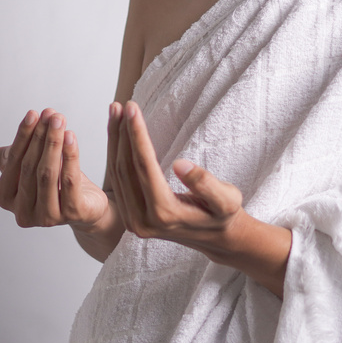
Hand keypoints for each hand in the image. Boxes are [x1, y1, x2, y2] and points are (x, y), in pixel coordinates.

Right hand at [0, 108, 109, 230]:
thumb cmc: (55, 182)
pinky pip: (69, 180)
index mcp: (6, 198)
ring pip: (48, 173)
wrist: (87, 204)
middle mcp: (22, 213)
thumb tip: (17, 134)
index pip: (12, 162)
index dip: (23, 136)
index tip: (33, 113)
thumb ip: (20, 153)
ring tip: (60, 120)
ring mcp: (47, 218)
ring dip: (54, 142)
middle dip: (40, 137)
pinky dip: (70, 155)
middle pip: (30, 166)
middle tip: (51, 114)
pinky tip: (71, 137)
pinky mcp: (71, 215)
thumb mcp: (32, 165)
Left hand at [107, 101, 290, 296]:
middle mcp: (143, 221)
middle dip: (122, 134)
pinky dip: (115, 154)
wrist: (216, 238)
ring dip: (115, 141)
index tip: (132, 108)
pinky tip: (118, 134)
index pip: (145, 167)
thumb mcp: (226, 200)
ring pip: (117, 174)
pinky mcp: (130, 218)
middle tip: (121, 104)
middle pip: (126, 169)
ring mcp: (133, 222)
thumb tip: (180, 164)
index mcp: (165, 214)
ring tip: (115, 111)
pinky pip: (118, 181)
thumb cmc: (223, 215)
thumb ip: (206, 184)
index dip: (137, 135)